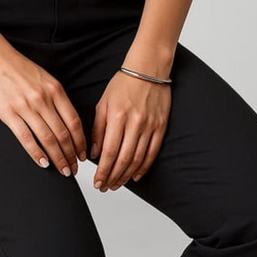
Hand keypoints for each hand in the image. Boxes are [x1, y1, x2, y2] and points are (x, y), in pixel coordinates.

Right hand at [0, 45, 86, 176]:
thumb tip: (66, 120)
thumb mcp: (44, 77)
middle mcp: (43, 99)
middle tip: (73, 169)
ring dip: (57, 158)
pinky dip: (36, 153)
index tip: (82, 155)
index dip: (80, 141)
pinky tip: (42, 163)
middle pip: (62, 134)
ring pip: (47, 139)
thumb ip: (55, 97)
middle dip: (70, 155)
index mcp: (55, 89)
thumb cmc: (17, 67)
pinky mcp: (9, 113)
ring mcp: (26, 107)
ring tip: (62, 170)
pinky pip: (26, 138)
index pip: (73, 121)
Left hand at [90, 70, 170, 191]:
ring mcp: (150, 126)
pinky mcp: (161, 127)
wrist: (148, 69)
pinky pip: (152, 153)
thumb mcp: (103, 103)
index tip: (97, 182)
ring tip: (117, 184)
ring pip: (138, 159)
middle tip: (105, 187)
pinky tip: (136, 176)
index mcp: (118, 116)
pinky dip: (144, 167)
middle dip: (113, 177)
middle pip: (123, 160)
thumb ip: (98, 129)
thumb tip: (95, 153)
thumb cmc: (123, 83)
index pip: (109, 152)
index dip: (103, 171)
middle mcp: (135, 123)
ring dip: (126, 176)